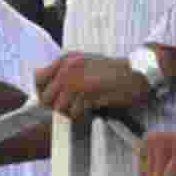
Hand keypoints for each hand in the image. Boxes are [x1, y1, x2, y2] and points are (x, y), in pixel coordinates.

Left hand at [35, 52, 152, 119]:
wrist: (138, 73)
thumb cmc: (114, 72)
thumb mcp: (85, 65)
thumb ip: (67, 74)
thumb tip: (49, 92)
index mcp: (66, 59)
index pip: (38, 78)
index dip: (42, 93)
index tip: (50, 101)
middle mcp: (68, 68)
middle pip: (45, 97)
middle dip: (55, 107)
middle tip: (69, 109)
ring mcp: (77, 80)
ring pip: (59, 107)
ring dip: (69, 113)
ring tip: (81, 110)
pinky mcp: (87, 93)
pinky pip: (74, 112)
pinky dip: (80, 115)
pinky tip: (89, 111)